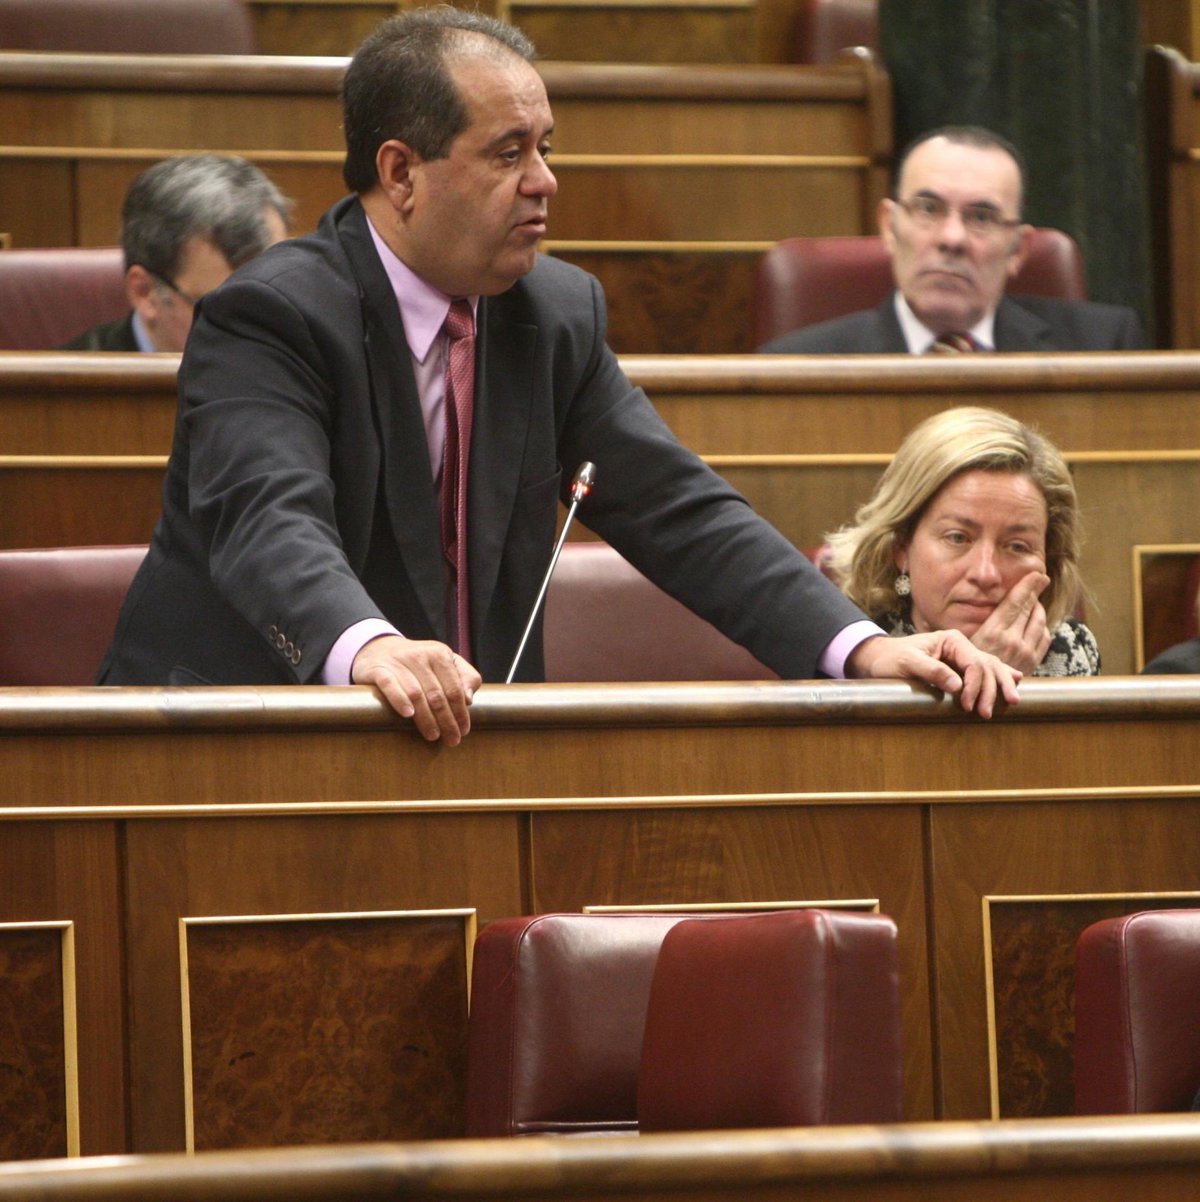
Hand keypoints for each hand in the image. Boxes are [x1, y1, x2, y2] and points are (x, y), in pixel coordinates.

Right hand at [351, 634, 480, 744]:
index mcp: (439, 654)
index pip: (454, 688)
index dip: (461, 712)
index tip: (464, 731)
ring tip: (433, 735)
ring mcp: (398, 662)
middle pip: (437, 694)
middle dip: (447, 720)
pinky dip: (400, 700)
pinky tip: (408, 715)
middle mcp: (419, 656)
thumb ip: (464, 676)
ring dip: (426, 718)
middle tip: (452, 740)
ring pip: (416, 694)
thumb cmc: (420, 662)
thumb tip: (469, 699)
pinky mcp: (378, 670)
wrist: (380, 649)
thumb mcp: (445, 662)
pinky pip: (390, 686)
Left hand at [845, 629, 1021, 718]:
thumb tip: (957, 685)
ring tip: (1013, 702)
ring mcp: (963, 655)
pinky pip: (986, 670)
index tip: (967, 706)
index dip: (975, 686)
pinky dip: (1001, 676)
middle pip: (987, 666)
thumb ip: (932, 671)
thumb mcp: (907, 663)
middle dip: (992, 690)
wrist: (879, 659)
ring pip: (992, 668)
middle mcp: (961, 646)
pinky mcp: (960, 667)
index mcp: (952, 640)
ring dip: (1002, 685)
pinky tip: (1016, 680)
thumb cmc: (890, 659)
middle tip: (987, 714)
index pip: (974, 663)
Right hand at [970, 570, 1051, 674]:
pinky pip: (1044, 637)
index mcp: (993, 631)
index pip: (1016, 602)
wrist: (974, 693)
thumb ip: (988, 623)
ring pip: (1040, 622)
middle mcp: (1011, 639)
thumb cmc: (965, 663)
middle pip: (1030, 609)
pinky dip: (1042, 627)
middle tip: (1040, 579)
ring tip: (1034, 602)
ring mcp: (1025, 651)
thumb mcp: (970, 640)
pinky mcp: (1032, 661)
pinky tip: (1036, 623)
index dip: (1028, 586)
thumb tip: (1003, 604)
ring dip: (1038, 609)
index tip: (1037, 574)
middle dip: (1035, 592)